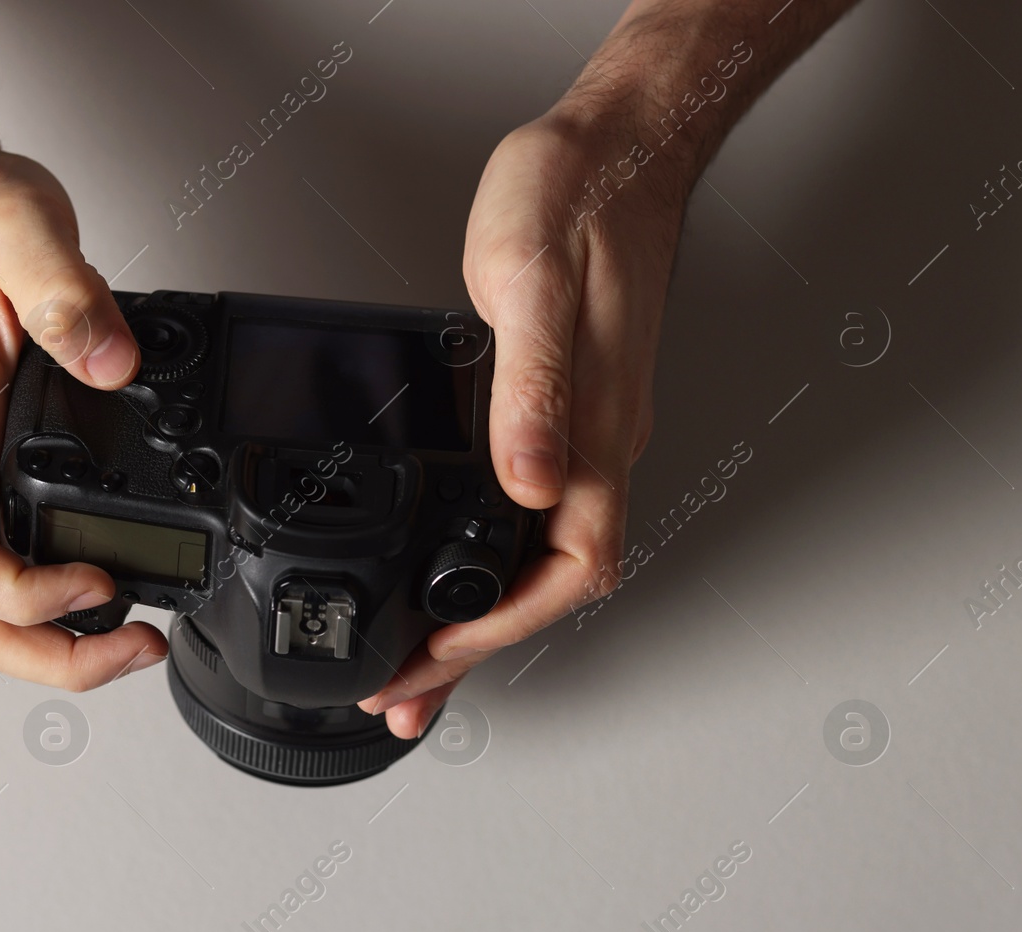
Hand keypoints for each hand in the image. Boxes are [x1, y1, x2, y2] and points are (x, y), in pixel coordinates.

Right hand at [0, 149, 168, 687]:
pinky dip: (50, 605)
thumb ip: (66, 298)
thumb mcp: (19, 234)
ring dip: (47, 646)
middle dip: (45, 656)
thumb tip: (113, 364)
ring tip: (130, 638)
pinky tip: (107, 590)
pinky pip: (4, 565)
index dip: (20, 596)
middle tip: (133, 644)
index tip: (95, 582)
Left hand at [360, 105, 689, 737]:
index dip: (498, 631)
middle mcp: (595, 445)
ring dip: (477, 614)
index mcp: (595, 432)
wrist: (615, 147)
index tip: (431, 662)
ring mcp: (583, 431)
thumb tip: (524, 484)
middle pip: (545, 587)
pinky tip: (449, 559)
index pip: (563, 573)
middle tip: (406, 694)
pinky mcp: (562, 408)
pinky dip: (480, 554)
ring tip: (417, 658)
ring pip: (533, 555)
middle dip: (474, 651)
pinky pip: (525, 510)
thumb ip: (532, 391)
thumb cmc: (579, 201)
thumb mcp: (534, 288)